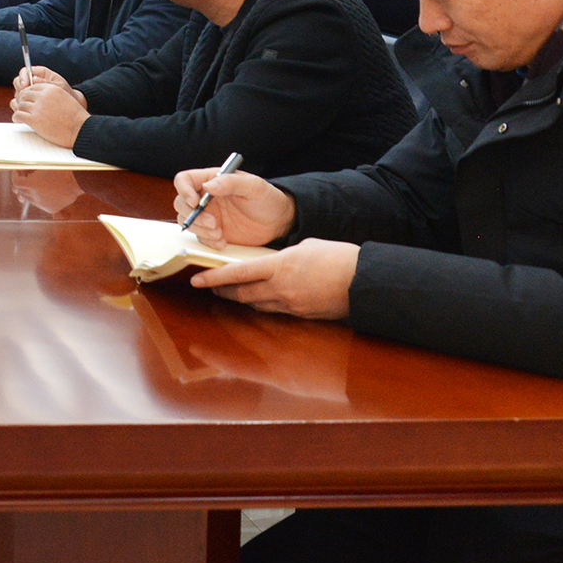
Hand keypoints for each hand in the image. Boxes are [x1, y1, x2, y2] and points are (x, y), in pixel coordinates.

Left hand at [8, 68, 86, 145]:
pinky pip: (18, 115)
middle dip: (23, 101)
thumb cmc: (74, 116)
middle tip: (23, 109)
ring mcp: (38, 107)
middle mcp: (43, 96)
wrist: (80, 129)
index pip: (32, 86)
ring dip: (20, 110)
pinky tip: (19, 121)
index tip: (27, 100)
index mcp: (51, 88)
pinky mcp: (34, 119)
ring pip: (20, 105)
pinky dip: (17, 118)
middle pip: (24, 95)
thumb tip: (35, 96)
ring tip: (22, 116)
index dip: (28, 94)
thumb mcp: (63, 98)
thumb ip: (50, 94)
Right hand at [172, 168, 296, 249]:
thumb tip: (208, 186)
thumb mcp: (254, 186)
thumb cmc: (268, 199)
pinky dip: (208, 242)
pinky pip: (200, 238)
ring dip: (199, 230)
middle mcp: (205, 197)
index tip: (194, 202)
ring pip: (187, 222)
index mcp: (211, 180)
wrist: (279, 222)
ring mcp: (207, 215)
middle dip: (193, 216)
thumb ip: (231, 182)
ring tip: (219, 233)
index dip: (183, 190)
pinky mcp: (212, 232)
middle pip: (181, 203)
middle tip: (213, 223)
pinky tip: (223, 241)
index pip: (184, 180)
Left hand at [190, 239, 357, 319]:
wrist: (366, 282)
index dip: (214, 278)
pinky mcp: (302, 316)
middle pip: (242, 294)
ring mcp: (291, 306)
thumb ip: (282, 257)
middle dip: (222, 292)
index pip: (237, 274)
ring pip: (256, 305)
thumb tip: (270, 264)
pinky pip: (274, 312)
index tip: (197, 281)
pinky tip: (257, 301)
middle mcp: (281, 289)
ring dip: (240, 300)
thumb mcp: (305, 247)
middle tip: (209, 289)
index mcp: (280, 267)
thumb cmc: (339, 258)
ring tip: (228, 294)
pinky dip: (262, 306)